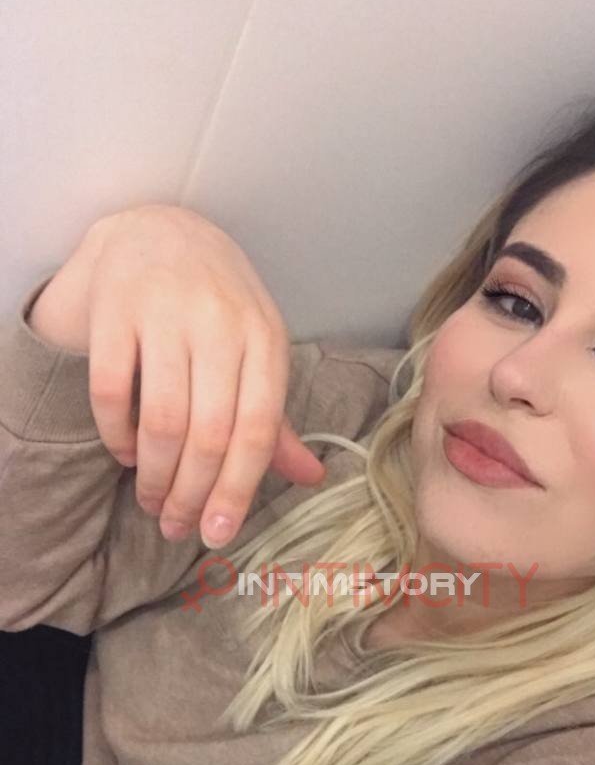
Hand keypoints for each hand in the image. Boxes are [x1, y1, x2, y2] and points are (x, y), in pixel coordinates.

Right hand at [31, 203, 325, 547]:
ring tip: (152, 501)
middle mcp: (221, 324)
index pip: (257, 429)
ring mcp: (166, 313)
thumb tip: (311, 478)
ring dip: (155, 475)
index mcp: (266, 340)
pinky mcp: (115, 309)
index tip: (218, 533)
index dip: (237, 489)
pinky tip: (124, 455)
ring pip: (162, 419)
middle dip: (191, 494)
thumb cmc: (218, 306)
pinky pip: (112, 392)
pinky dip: (116, 436)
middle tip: (177, 527)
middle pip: (209, 433)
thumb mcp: (258, 352)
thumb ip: (275, 419)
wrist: (160, 231)